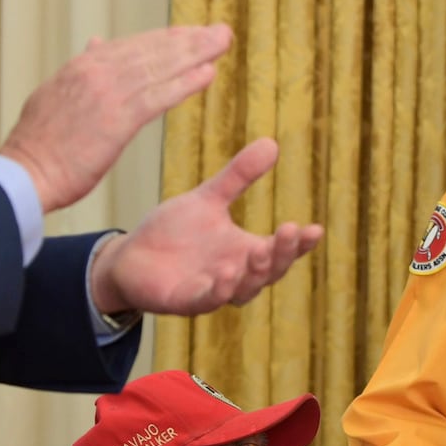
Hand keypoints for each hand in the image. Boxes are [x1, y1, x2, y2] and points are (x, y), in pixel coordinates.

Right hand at [0, 24, 233, 212]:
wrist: (25, 174)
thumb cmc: (41, 147)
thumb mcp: (57, 96)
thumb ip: (82, 72)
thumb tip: (96, 44)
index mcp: (80, 68)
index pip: (131, 46)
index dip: (166, 39)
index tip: (192, 33)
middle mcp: (94, 73)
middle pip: (151, 51)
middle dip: (189, 40)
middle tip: (221, 32)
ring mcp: (105, 94)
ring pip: (158, 68)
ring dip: (194, 54)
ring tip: (221, 44)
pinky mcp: (115, 120)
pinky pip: (157, 97)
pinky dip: (184, 84)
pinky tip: (207, 74)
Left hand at [87, 138, 322, 315]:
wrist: (130, 257)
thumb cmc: (173, 232)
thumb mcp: (208, 199)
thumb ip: (239, 177)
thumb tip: (272, 143)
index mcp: (247, 252)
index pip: (281, 250)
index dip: (299, 243)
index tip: (315, 229)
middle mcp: (237, 275)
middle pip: (270, 271)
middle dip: (281, 254)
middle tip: (290, 231)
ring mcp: (214, 291)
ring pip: (244, 289)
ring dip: (254, 274)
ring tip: (260, 253)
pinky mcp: (186, 302)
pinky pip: (207, 300)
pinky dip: (218, 290)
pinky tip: (224, 273)